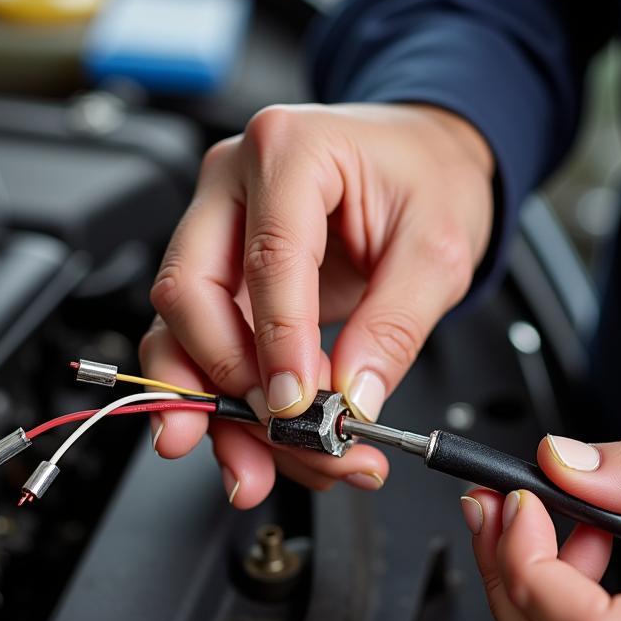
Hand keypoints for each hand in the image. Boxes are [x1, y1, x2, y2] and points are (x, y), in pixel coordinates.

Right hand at [140, 103, 493, 505]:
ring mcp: (218, 227)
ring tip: (255, 470)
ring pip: (182, 329)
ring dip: (213, 409)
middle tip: (285, 438)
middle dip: (230, 383)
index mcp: (290, 150)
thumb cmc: (428, 179)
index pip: (267, 258)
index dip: (277, 344)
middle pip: (192, 293)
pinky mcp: (224, 271)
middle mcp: (233, 183)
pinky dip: (224, 401)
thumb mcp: (438, 251)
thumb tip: (352, 400)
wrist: (425, 157)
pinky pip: (206, 341)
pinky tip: (250, 446)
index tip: (300, 408)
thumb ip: (394, 327)